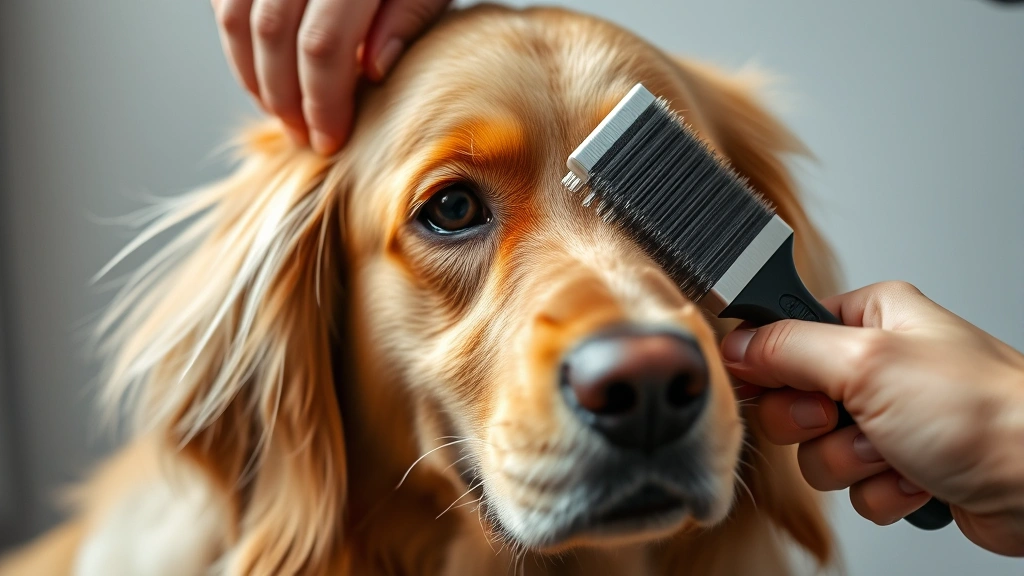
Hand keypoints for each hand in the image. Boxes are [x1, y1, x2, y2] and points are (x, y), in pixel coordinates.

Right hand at [211, 0, 451, 154]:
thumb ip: (407, 18)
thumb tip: (373, 70)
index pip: (323, 42)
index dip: (323, 101)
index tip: (331, 139)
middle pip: (273, 32)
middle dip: (284, 97)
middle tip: (302, 136)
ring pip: (237, 18)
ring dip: (253, 76)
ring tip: (280, 111)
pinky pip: (225, 2)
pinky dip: (238, 43)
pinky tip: (265, 72)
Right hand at [722, 281, 1023, 555]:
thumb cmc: (984, 410)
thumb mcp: (866, 362)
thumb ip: (788, 348)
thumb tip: (736, 345)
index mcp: (870, 317)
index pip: (784, 333)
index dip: (770, 366)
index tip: (776, 385)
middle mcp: (877, 364)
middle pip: (791, 399)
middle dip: (816, 425)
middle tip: (849, 419)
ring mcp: (889, 418)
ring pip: (817, 451)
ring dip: (852, 463)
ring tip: (897, 452)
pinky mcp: (901, 466)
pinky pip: (853, 487)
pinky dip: (882, 491)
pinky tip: (918, 479)